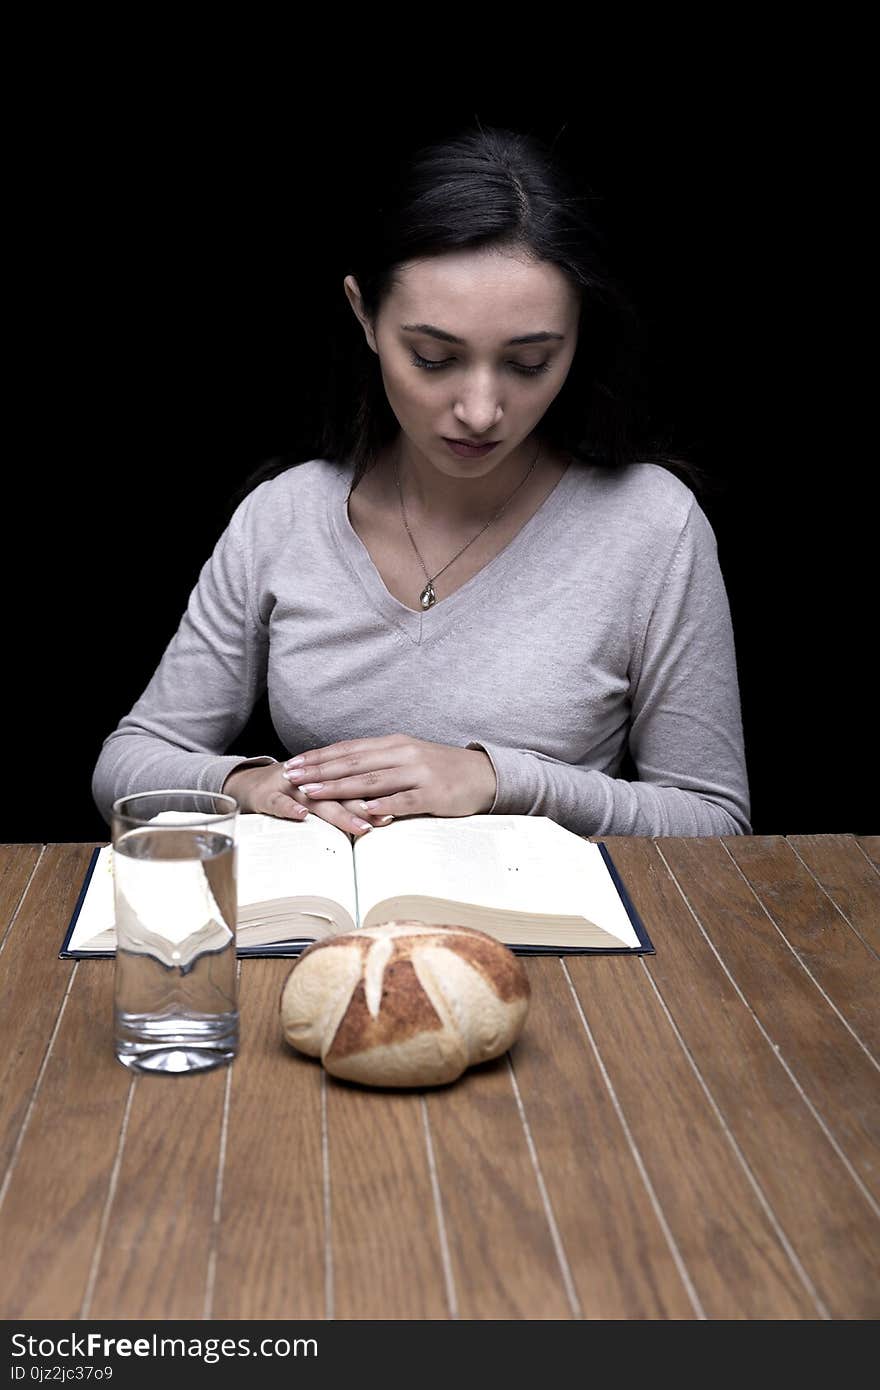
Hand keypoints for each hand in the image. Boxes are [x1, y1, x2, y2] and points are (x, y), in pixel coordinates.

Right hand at [220, 763, 395, 837]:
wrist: (251, 783)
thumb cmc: (296, 792)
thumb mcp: (325, 793)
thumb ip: (353, 799)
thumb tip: (393, 812)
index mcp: (329, 773)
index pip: (359, 779)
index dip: (381, 790)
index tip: (402, 803)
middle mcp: (311, 777)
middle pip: (344, 789)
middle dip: (367, 804)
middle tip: (389, 818)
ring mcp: (288, 786)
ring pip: (317, 799)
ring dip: (339, 812)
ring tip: (361, 826)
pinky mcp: (265, 796)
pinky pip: (277, 803)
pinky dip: (288, 808)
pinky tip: (302, 816)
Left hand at [279, 735, 496, 819]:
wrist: (484, 775)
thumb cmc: (442, 771)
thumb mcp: (409, 760)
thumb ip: (379, 764)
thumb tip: (343, 773)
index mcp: (395, 744)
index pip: (349, 748)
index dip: (319, 756)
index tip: (293, 763)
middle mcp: (404, 754)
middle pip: (353, 762)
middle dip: (319, 770)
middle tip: (291, 776)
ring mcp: (419, 773)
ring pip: (371, 779)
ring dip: (339, 786)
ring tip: (313, 792)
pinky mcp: (433, 794)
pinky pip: (403, 800)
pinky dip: (381, 805)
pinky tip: (362, 810)